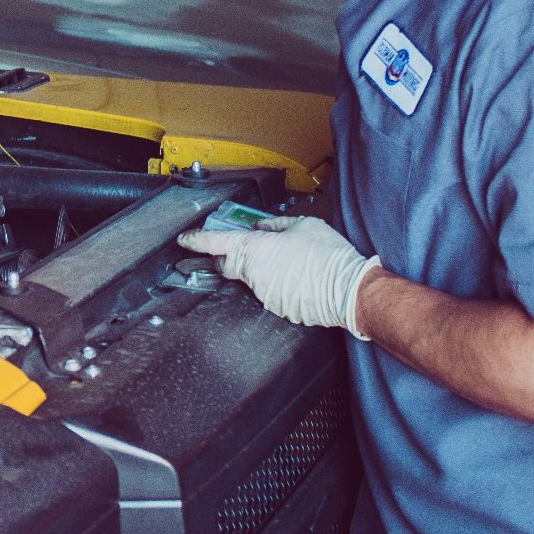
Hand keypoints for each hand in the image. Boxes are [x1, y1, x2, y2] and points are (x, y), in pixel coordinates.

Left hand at [177, 216, 379, 338]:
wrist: (349, 289)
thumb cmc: (328, 255)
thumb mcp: (303, 225)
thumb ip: (275, 225)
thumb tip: (262, 227)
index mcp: (254, 248)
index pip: (215, 243)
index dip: (196, 240)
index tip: (185, 240)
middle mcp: (253, 273)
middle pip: (227, 265)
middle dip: (228, 257)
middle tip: (244, 249)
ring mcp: (263, 293)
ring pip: (251, 279)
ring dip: (261, 271)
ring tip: (289, 263)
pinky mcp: (276, 307)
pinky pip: (269, 293)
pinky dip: (277, 285)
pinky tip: (297, 278)